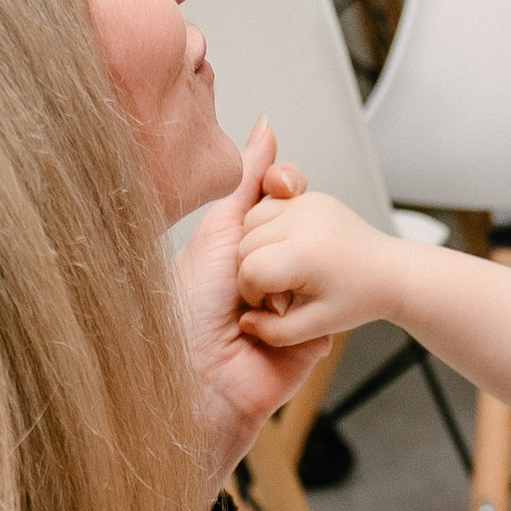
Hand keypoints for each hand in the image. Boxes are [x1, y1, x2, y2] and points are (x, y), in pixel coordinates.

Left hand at [172, 120, 322, 486]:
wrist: (196, 383)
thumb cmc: (187, 312)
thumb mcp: (218, 233)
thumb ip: (245, 182)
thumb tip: (265, 126)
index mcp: (240, 249)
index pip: (281, 206)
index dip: (287, 191)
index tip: (287, 184)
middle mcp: (265, 277)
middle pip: (303, 232)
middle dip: (288, 236)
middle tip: (255, 258)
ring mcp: (288, 309)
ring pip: (316, 272)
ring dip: (286, 282)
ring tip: (251, 306)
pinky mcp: (307, 341)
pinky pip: (323, 313)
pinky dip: (296, 317)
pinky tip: (266, 330)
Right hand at [235, 187, 406, 348]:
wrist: (389, 271)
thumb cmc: (357, 299)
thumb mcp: (316, 327)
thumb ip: (276, 332)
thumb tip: (246, 321)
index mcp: (305, 254)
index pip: (250, 271)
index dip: (254, 293)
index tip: (275, 304)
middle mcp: (304, 221)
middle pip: (245, 244)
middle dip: (252, 270)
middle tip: (282, 289)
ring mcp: (307, 203)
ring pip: (250, 221)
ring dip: (254, 247)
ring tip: (281, 268)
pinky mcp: (309, 197)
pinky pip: (266, 209)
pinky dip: (266, 230)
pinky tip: (285, 251)